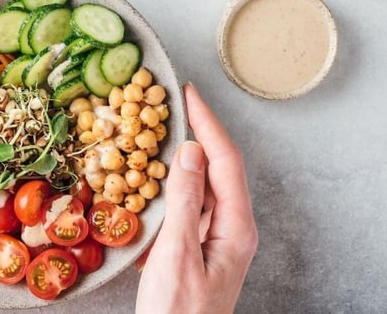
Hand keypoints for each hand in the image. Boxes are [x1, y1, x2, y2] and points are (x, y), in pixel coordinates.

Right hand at [136, 83, 257, 313]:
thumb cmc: (178, 312)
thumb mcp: (177, 254)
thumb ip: (184, 201)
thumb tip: (188, 151)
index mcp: (235, 227)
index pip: (225, 161)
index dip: (207, 124)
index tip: (189, 95)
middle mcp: (230, 228)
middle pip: (217, 169)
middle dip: (196, 133)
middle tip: (171, 105)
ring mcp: (214, 238)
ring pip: (200, 186)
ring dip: (180, 159)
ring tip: (158, 132)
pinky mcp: (195, 247)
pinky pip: (186, 206)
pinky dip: (169, 186)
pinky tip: (151, 179)